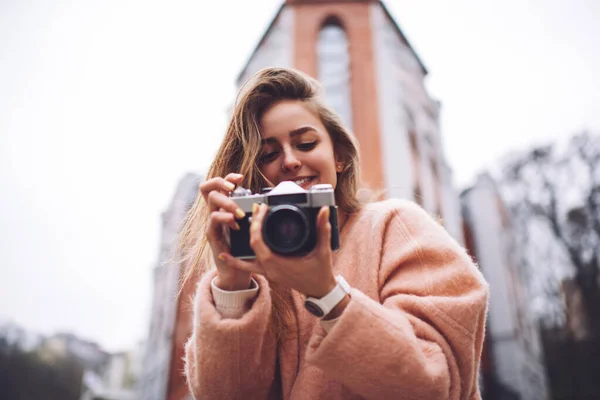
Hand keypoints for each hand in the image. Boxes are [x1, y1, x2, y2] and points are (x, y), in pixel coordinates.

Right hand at [199, 173, 252, 290]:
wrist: (237, 271)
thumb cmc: (245, 247)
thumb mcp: (251, 226)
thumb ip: (255, 213)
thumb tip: (267, 201)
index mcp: (224, 206)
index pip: (218, 184)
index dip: (227, 177)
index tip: (240, 178)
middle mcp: (216, 211)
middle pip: (208, 187)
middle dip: (221, 183)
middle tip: (233, 188)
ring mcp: (212, 222)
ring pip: (211, 202)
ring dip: (227, 202)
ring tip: (239, 212)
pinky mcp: (212, 235)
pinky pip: (213, 221)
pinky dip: (225, 219)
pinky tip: (235, 224)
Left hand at [218, 203, 336, 297]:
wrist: (321, 293)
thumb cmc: (322, 273)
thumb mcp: (323, 251)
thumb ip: (323, 230)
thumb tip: (325, 210)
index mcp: (277, 262)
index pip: (258, 240)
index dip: (257, 223)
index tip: (263, 208)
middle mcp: (268, 269)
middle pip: (251, 245)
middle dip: (252, 225)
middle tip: (257, 209)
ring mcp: (268, 273)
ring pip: (244, 260)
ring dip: (237, 246)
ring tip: (230, 228)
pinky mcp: (270, 274)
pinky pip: (249, 268)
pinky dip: (236, 262)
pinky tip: (226, 256)